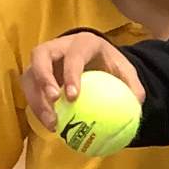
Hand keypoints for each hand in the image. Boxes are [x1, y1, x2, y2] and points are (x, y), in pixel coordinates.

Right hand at [19, 32, 145, 129]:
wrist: (95, 57)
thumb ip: (133, 86)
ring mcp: (43, 59)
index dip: (70, 74)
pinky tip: (50, 125)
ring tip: (51, 122)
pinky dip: (37, 106)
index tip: (73, 97)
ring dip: (36, 98)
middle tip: (53, 102)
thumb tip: (138, 104)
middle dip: (43, 79)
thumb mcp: (126, 71)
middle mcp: (57, 46)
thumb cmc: (110, 64)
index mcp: (82, 43)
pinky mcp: (35, 73)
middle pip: (41, 56)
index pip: (73, 55)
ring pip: (30, 74)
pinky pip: (30, 89)